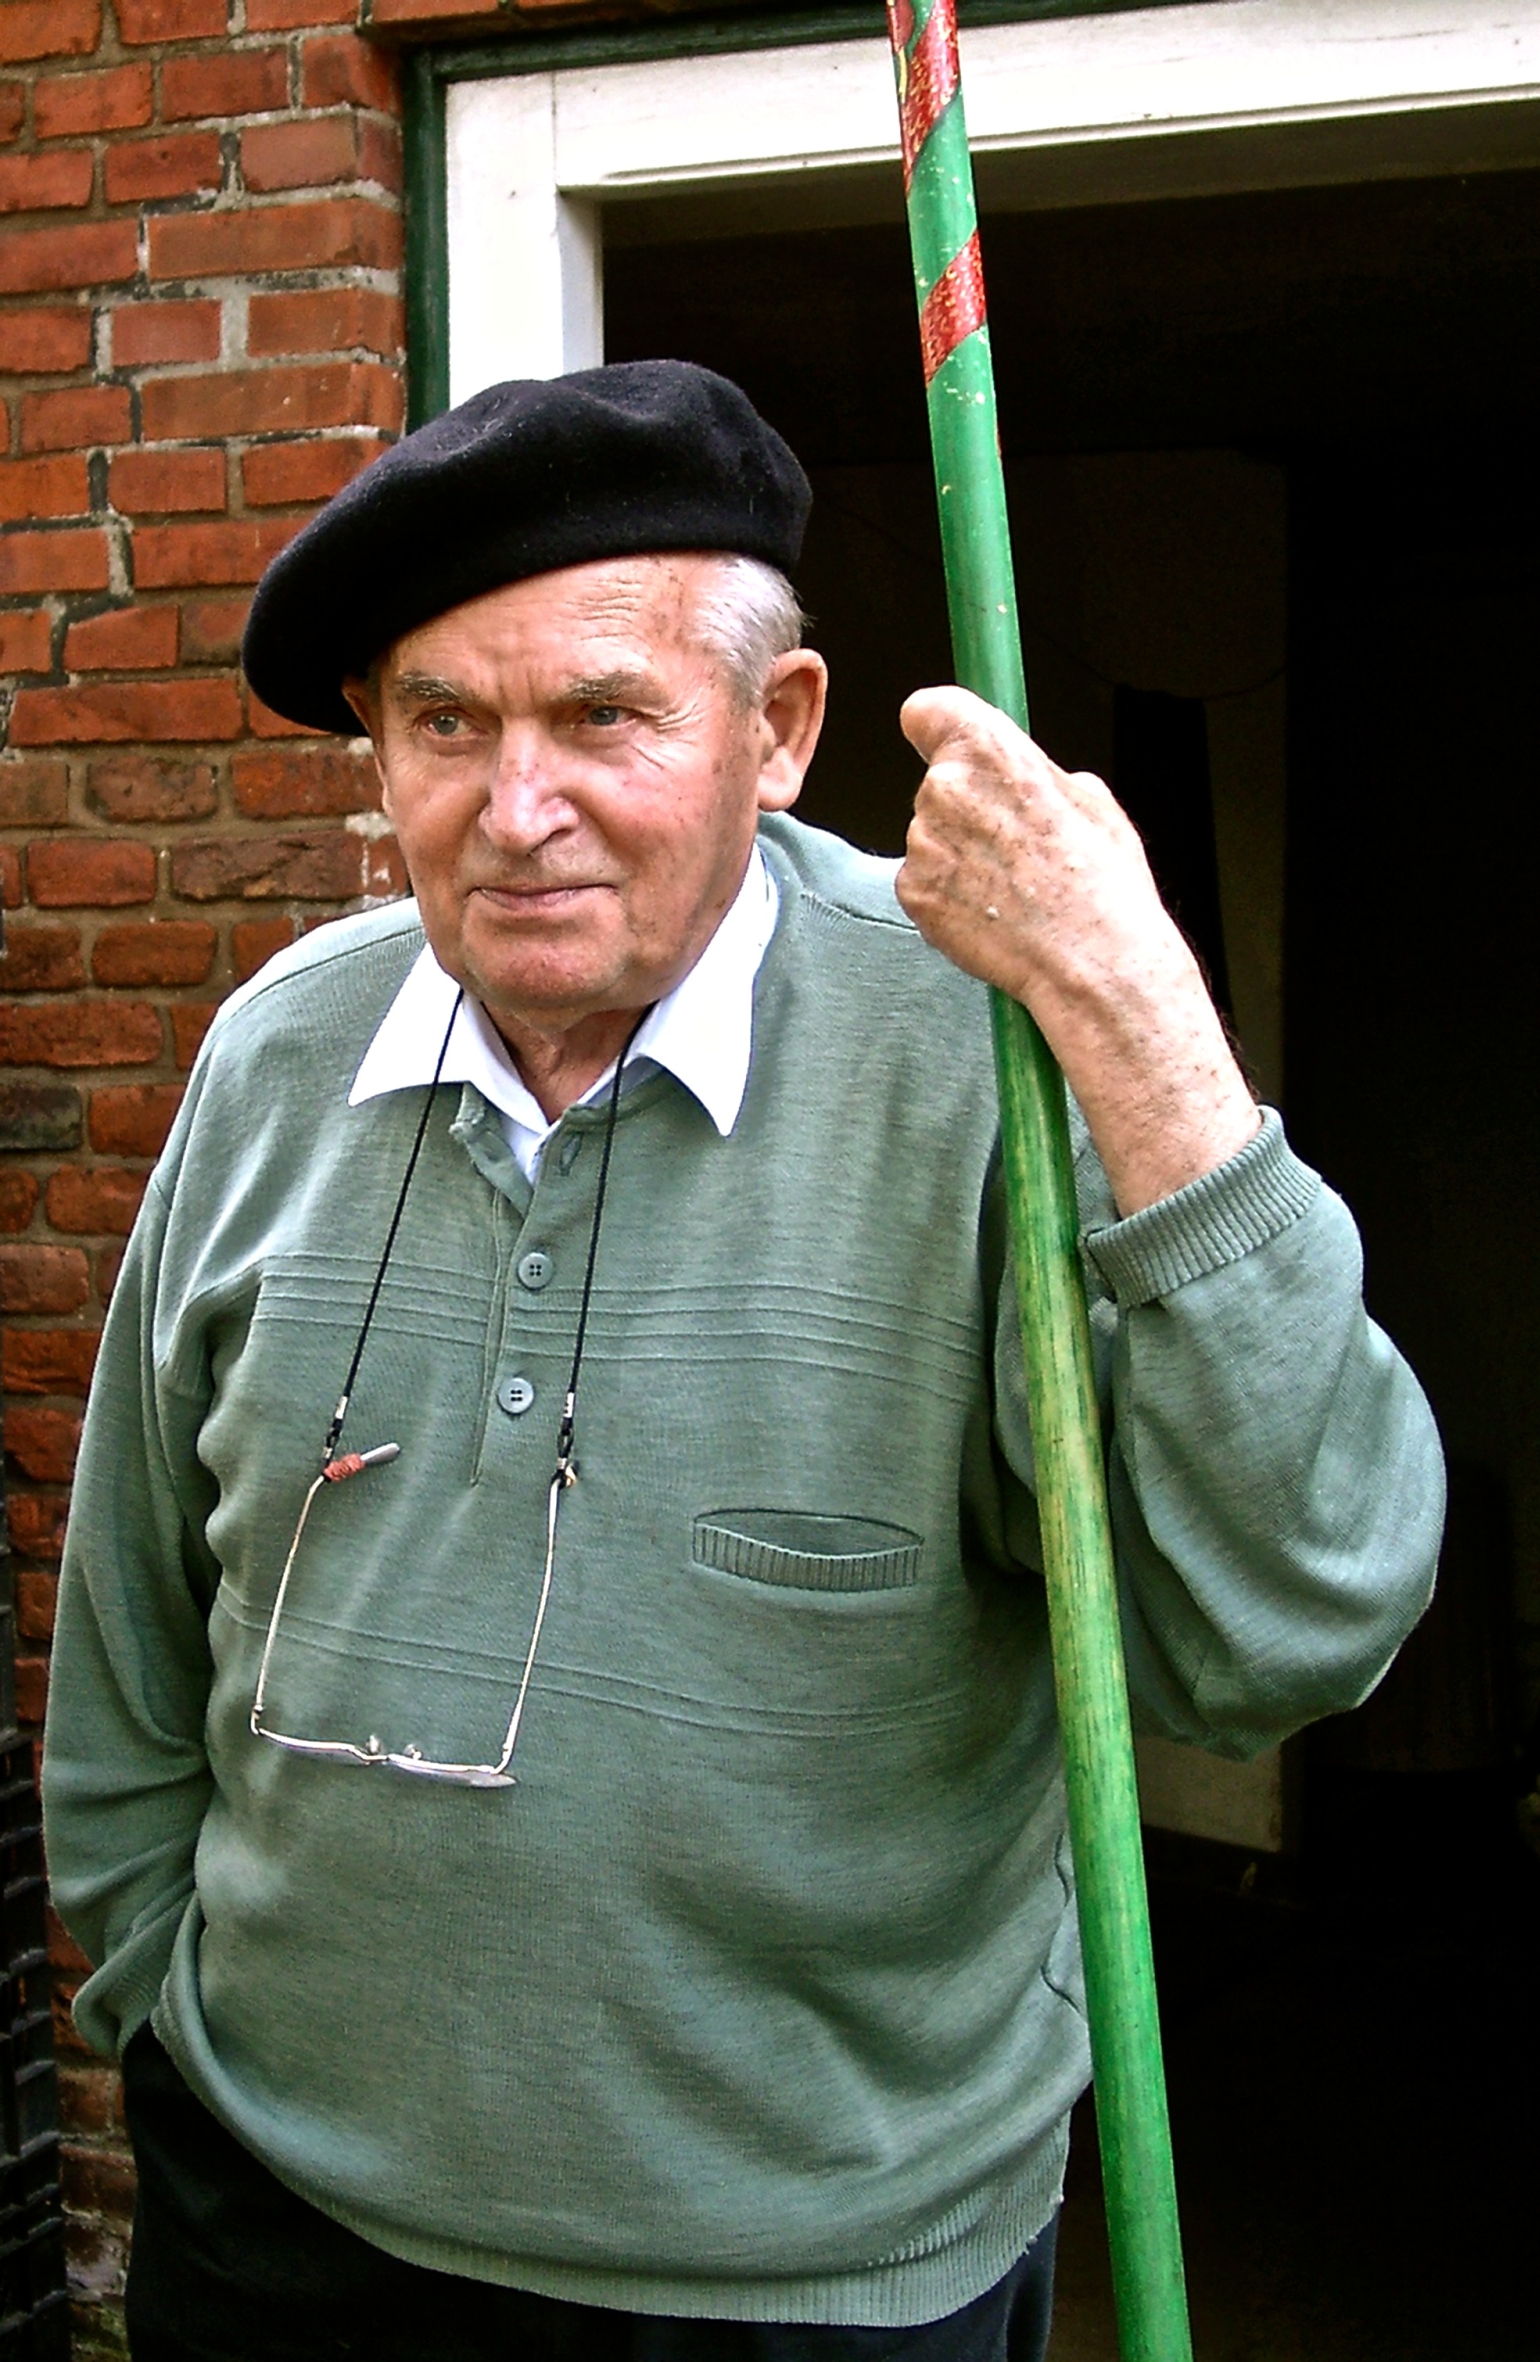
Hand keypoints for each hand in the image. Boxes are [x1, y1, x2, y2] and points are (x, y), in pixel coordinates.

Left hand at [895, 686, 1258, 1214]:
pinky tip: (991, 914)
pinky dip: (947, 896)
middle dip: (966, 809)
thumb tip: (1023, 775)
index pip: (926, 710)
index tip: (947, 743)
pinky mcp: (913, 893)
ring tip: (1011, 888)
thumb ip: (1039, 773)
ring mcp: (922, 844)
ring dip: (958, 856)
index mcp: (989, 750)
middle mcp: (944, 788)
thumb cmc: (1103, 885)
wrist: (1092, 964)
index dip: (938, 729)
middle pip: (936, 783)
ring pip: (930, 837)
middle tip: (1015, 846)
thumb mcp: (1092, 802)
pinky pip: (923, 882)